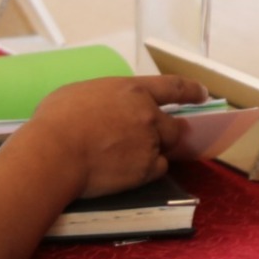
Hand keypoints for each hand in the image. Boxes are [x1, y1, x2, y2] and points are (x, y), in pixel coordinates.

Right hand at [13, 74, 205, 197]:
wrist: (56, 152)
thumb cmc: (57, 119)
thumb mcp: (79, 92)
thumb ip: (102, 97)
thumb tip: (101, 105)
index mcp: (132, 90)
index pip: (172, 87)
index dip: (190, 90)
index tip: (202, 94)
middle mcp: (147, 114)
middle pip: (173, 126)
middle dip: (167, 134)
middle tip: (154, 140)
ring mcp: (149, 142)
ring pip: (165, 150)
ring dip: (155, 153)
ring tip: (130, 158)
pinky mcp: (145, 168)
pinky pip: (156, 169)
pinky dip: (147, 171)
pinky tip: (127, 171)